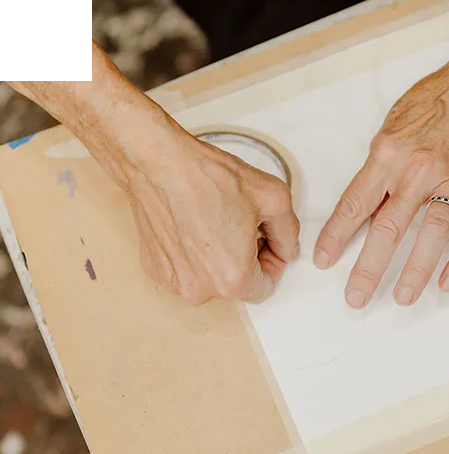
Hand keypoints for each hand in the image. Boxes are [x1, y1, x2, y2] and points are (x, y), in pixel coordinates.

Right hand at [9, 39, 299, 305]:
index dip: (272, 261)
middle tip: (242, 224)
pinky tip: (194, 224)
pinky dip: (195, 254)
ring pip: (211, 277)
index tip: (266, 240)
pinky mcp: (155, 269)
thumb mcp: (275, 199)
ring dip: (220, 256)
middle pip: (237, 283)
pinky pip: (187, 269)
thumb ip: (289, 233)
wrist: (160, 164)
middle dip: (247, 257)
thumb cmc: (210, 179)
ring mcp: (174, 282)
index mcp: (233, 279)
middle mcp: (201, 289)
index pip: (266, 287)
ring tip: (216, 221)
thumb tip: (288, 251)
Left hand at [313, 11, 448, 307]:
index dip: (337, 236)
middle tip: (356, 297)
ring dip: (415, 270)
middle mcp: (420, 170)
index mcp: (390, 153)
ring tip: (403, 297)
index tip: (324, 261)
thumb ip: (379, 166)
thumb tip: (364, 208)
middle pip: (389, 228)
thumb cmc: (437, 100)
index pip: (356, 203)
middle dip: (369, 268)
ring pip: (431, 234)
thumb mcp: (392, 125)